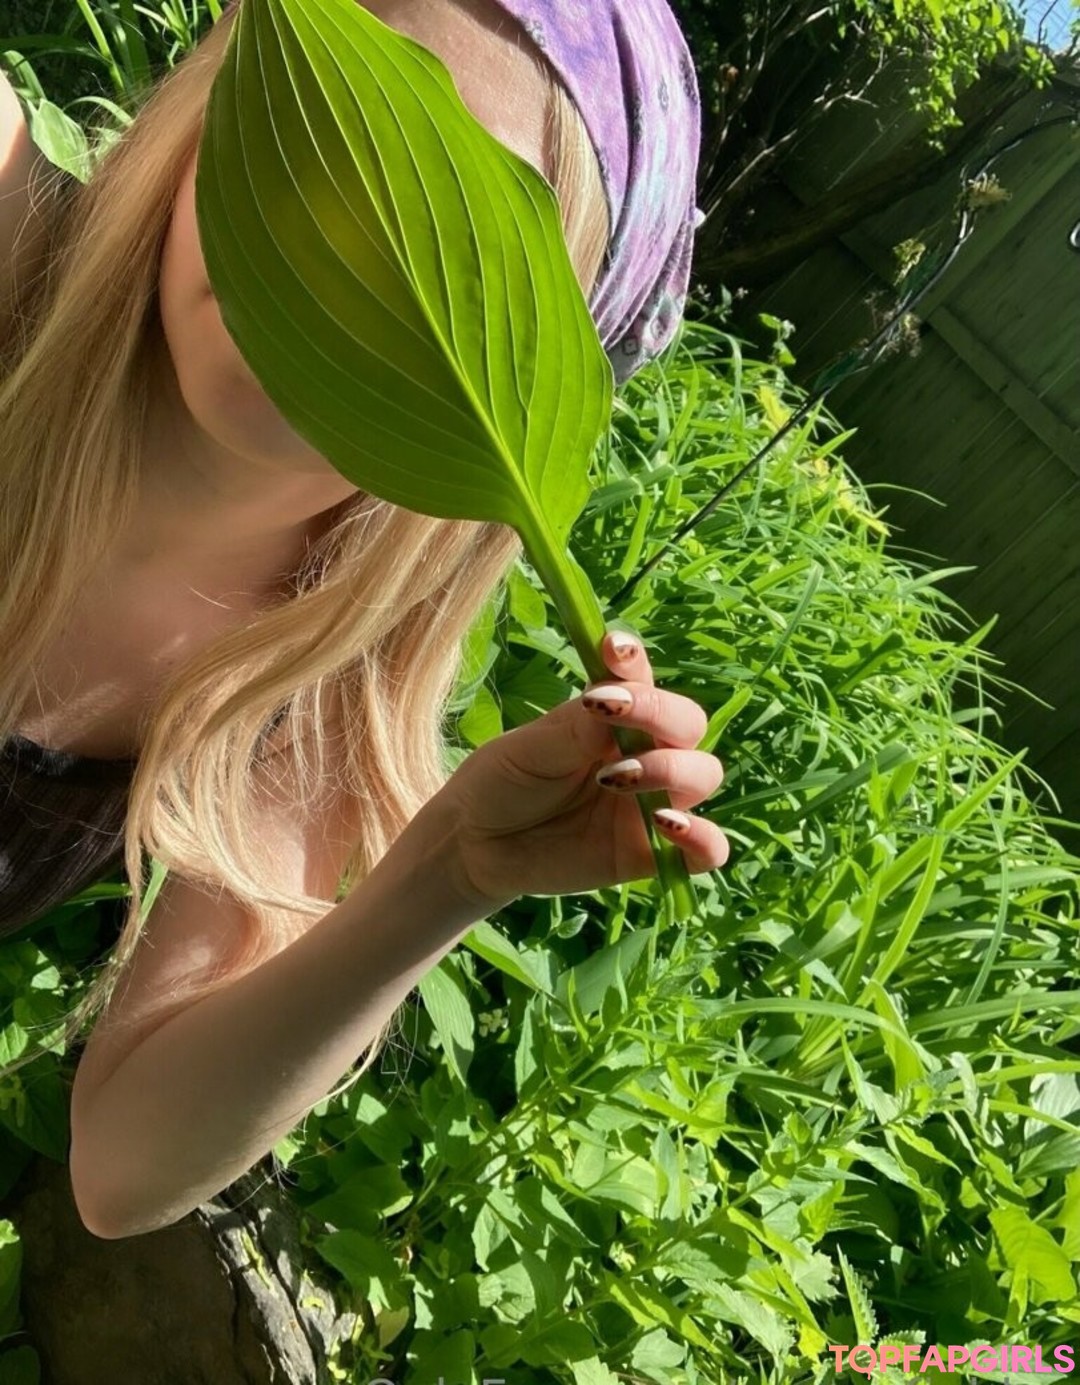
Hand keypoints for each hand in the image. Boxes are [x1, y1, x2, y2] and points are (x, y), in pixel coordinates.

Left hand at [441, 631, 728, 910]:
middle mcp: (643, 755)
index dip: (634, 662)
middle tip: (611, 722)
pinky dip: (704, 837)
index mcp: (614, 718)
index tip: (613, 649)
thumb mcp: (530, 749)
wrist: (475, 846)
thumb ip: (577, 728)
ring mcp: (652, 804)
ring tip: (615, 779)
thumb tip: (616, 699)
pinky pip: (706, 849)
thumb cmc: (503, 784)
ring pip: (702, 775)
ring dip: (672, 769)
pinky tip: (669, 825)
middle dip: (660, 716)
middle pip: (688, 724)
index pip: (643, 681)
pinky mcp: (651, 852)